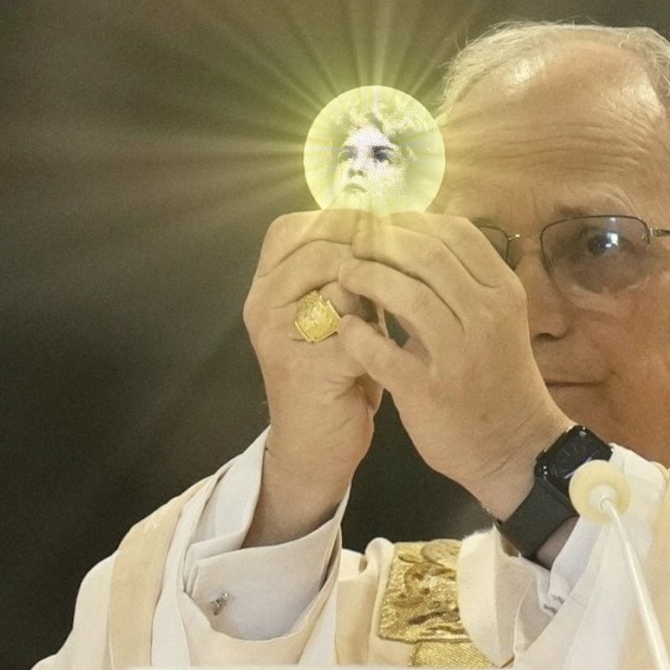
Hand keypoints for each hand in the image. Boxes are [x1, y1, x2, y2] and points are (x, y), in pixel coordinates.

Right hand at [241, 209, 383, 545]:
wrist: (317, 449)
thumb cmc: (337, 376)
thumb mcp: (339, 316)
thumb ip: (351, 275)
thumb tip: (392, 225)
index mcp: (267, 286)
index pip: (293, 228)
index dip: (341, 220)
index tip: (386, 225)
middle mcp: (263, 305)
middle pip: (317, 248)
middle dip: (369, 249)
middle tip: (406, 260)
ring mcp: (279, 337)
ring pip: (336, 284)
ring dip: (378, 289)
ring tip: (404, 300)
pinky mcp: (306, 370)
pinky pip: (355, 333)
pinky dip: (385, 335)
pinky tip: (404, 340)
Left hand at [334, 213, 573, 518]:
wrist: (513, 446)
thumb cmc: (495, 374)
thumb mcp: (493, 318)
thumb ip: (460, 280)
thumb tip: (412, 235)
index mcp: (503, 291)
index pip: (455, 232)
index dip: (411, 220)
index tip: (382, 223)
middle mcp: (486, 315)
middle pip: (427, 254)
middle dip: (382, 242)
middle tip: (354, 244)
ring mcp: (460, 353)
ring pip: (407, 295)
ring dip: (366, 277)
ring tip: (344, 275)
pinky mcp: (430, 390)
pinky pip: (382, 351)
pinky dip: (358, 334)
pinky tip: (348, 327)